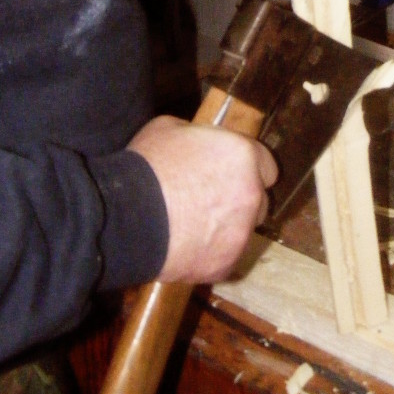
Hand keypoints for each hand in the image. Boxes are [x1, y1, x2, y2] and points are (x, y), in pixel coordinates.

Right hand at [128, 115, 277, 284]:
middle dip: (240, 199)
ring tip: (193, 225)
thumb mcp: (172, 129)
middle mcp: (251, 194)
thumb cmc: (147, 167)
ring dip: (227, 227)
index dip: (248, 169)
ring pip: (243, 230)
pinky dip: (211, 253)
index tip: (231, 172)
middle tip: (210, 199)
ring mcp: (241, 233)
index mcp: (243, 156)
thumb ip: (201, 137)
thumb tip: (201, 144)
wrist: (126, 219)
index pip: (267, 165)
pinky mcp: (226, 264)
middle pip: (259, 200)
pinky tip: (186, 245)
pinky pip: (224, 257)